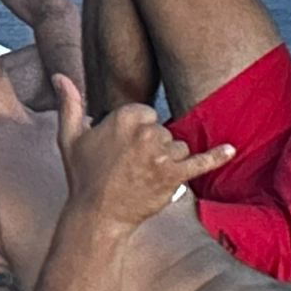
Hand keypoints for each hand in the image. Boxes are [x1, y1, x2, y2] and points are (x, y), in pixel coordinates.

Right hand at [52, 76, 233, 228]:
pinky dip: (217, 156)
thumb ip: (69, 103)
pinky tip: (231, 149)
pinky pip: (201, 162)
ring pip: (179, 148)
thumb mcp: (69, 137)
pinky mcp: (174, 175)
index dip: (136, 133)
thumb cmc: (82, 177)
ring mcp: (162, 154)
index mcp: (123, 117)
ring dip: (168, 161)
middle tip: (130, 168)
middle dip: (152, 148)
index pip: (147, 114)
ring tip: (144, 178)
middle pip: (164, 131)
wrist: (96, 215)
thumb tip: (59, 74)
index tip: (122, 151)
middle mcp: (145, 132)